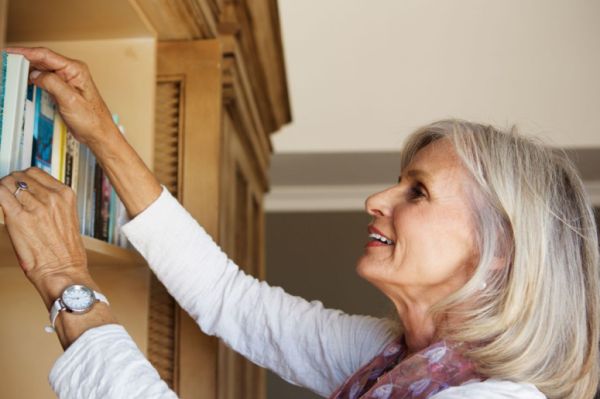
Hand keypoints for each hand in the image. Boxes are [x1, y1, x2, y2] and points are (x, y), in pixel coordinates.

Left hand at [0, 168, 93, 308]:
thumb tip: (31, 195)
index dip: (23, 178)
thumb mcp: (66, 218)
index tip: (18, 186)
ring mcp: (35, 206)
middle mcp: (51, 197)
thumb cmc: (66, 253)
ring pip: (7, 183)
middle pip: (20, 176)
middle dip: (11, 184)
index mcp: (65, 195)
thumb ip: (52, 203)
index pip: (36, 172)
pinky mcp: (19, 218)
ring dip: (2, 191)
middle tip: (7, 196)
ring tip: (3, 203)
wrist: (63, 271)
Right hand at [5, 46, 118, 146]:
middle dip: (23, 60)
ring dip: (27, 70)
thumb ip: (52, 83)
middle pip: (42, 60)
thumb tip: (35, 74)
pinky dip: (32, 80)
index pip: (45, 55)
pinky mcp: (62, 90)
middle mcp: (71, 72)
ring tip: (12, 70)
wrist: (98, 134)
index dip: (25, 52)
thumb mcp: (70, 100)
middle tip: (7, 62)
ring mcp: (66, 80)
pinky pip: (43, 80)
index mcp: (75, 70)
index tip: (10, 52)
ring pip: (41, 70)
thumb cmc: (92, 120)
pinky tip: (24, 82)